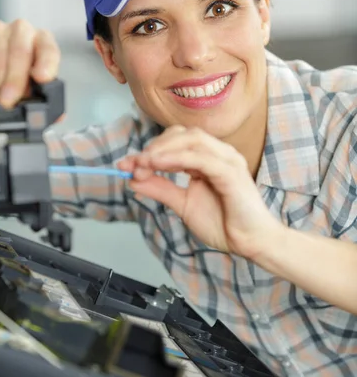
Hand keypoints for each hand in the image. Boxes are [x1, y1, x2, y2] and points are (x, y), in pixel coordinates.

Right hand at [0, 19, 60, 108]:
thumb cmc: (19, 86)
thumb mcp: (37, 93)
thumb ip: (48, 103)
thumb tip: (58, 117)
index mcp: (43, 41)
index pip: (48, 47)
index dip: (46, 62)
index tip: (43, 78)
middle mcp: (22, 32)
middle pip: (20, 51)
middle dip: (16, 80)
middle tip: (11, 101)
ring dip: (0, 86)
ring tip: (3, 101)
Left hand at [118, 126, 284, 260]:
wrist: (251, 243)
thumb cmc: (225, 224)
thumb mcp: (183, 204)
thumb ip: (161, 189)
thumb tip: (133, 180)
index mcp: (208, 159)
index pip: (176, 142)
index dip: (150, 149)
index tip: (126, 164)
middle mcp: (219, 154)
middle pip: (183, 134)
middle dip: (154, 146)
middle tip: (133, 164)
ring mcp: (227, 160)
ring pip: (192, 139)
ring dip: (163, 149)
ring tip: (142, 163)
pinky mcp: (230, 172)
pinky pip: (200, 158)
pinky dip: (176, 158)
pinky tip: (158, 164)